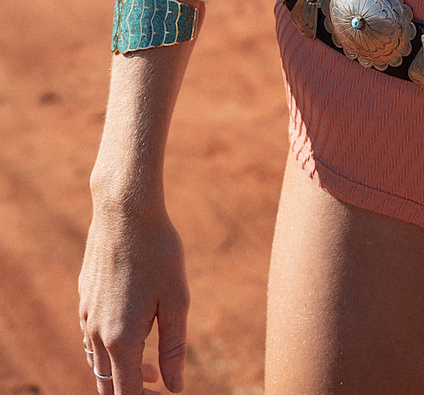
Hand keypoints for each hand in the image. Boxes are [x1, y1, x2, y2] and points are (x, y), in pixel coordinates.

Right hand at [79, 203, 188, 393]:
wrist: (125, 209)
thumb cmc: (158, 251)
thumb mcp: (176, 300)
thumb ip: (174, 348)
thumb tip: (175, 386)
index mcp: (121, 340)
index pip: (127, 394)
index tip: (165, 394)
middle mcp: (96, 333)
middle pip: (106, 383)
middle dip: (133, 388)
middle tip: (160, 382)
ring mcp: (86, 313)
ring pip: (96, 360)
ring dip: (121, 368)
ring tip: (150, 360)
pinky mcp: (84, 295)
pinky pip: (91, 334)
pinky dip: (109, 345)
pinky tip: (131, 327)